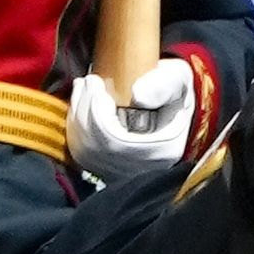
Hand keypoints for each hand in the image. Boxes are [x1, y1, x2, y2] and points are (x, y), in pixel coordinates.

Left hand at [67, 57, 198, 185]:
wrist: (171, 107)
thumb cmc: (172, 92)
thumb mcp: (178, 80)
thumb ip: (165, 84)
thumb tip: (138, 95)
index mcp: (163, 150)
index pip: (116, 141)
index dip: (97, 112)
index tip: (96, 82)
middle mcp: (141, 170)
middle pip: (96, 146)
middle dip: (84, 109)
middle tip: (88, 81)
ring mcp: (121, 173)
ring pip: (84, 151)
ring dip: (77, 115)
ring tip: (84, 87)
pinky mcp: (106, 171)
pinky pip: (80, 154)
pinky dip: (75, 127)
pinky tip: (81, 105)